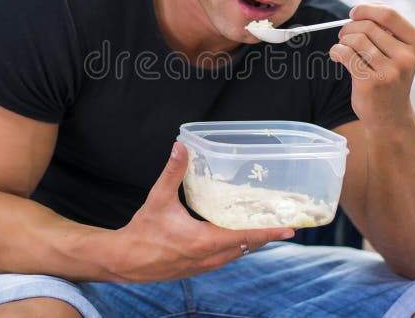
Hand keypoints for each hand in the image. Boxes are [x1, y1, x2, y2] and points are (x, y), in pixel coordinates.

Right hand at [112, 142, 293, 282]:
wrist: (125, 261)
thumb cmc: (142, 232)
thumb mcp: (158, 199)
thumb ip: (173, 172)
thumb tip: (180, 147)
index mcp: (205, 241)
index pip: (245, 236)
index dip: (269, 232)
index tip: (289, 229)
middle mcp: (210, 257)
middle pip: (247, 247)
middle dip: (266, 236)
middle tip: (284, 224)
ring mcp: (204, 266)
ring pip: (237, 254)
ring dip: (252, 243)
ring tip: (267, 229)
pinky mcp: (198, 268)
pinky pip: (226, 258)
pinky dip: (237, 248)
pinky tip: (239, 238)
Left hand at [329, 3, 414, 134]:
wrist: (390, 118)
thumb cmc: (390, 79)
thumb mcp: (398, 54)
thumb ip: (386, 31)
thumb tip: (360, 10)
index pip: (389, 14)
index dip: (366, 9)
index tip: (354, 13)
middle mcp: (406, 57)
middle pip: (368, 25)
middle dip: (350, 26)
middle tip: (343, 35)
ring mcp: (389, 71)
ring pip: (356, 39)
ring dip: (343, 40)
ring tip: (342, 47)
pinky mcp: (371, 83)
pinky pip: (346, 54)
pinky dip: (336, 51)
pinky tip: (336, 55)